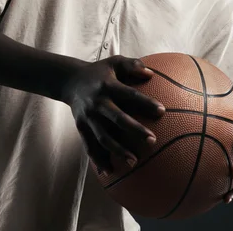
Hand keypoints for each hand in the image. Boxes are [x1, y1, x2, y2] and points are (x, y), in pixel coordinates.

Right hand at [61, 55, 165, 173]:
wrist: (70, 81)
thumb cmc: (100, 71)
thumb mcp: (115, 62)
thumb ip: (132, 65)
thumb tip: (151, 74)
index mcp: (108, 85)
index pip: (130, 95)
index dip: (145, 103)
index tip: (162, 111)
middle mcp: (98, 102)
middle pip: (118, 118)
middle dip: (135, 131)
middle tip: (152, 140)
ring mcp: (89, 117)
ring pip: (104, 136)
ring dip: (119, 150)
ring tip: (134, 162)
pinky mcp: (81, 127)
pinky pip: (90, 146)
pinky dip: (99, 159)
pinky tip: (110, 172)